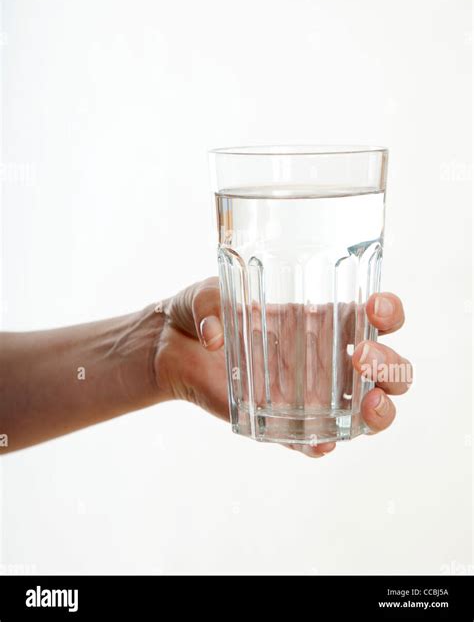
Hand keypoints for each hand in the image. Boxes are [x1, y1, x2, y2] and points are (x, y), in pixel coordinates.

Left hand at [154, 278, 411, 457]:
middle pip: (389, 368)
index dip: (389, 313)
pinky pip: (315, 440)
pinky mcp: (284, 423)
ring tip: (367, 403)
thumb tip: (214, 335)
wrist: (173, 346)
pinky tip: (320, 442)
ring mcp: (311, 394)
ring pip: (369, 409)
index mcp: (323, 317)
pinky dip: (323, 444)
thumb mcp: (204, 295)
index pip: (377, 316)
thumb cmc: (202, 309)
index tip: (374, 307)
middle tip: (362, 355)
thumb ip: (209, 306)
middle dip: (390, 364)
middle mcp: (327, 356)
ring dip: (380, 409)